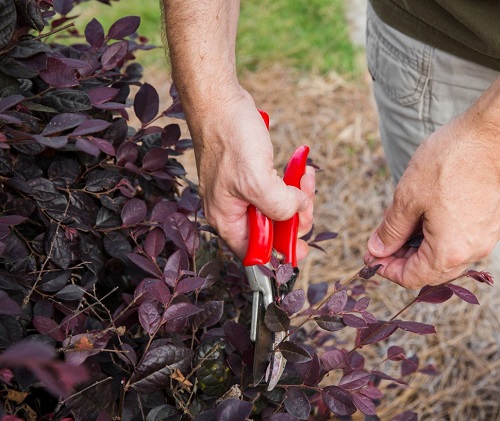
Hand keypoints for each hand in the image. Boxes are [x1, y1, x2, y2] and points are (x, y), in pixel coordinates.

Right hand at [188, 88, 314, 260]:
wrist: (220, 103)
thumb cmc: (230, 138)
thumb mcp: (257, 179)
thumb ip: (279, 206)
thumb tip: (297, 211)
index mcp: (227, 219)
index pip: (255, 254)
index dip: (279, 255)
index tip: (301, 247)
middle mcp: (233, 210)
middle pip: (271, 232)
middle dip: (294, 218)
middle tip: (306, 201)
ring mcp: (241, 193)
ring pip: (277, 209)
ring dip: (297, 197)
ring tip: (305, 177)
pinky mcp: (250, 177)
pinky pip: (276, 189)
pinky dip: (291, 183)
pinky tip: (300, 169)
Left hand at [364, 94, 499, 288]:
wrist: (491, 134)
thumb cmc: (450, 163)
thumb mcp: (408, 198)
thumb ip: (391, 230)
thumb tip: (377, 250)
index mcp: (449, 251)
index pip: (412, 278)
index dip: (387, 270)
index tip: (370, 257)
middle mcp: (471, 251)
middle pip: (428, 271)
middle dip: (400, 258)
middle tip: (379, 241)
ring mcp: (483, 237)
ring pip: (442, 255)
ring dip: (415, 245)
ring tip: (395, 221)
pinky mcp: (486, 222)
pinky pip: (455, 239)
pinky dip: (432, 234)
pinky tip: (417, 213)